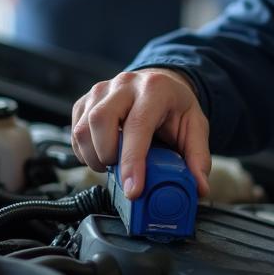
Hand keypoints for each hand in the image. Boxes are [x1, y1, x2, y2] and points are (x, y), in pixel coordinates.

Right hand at [71, 67, 210, 198]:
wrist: (161, 85)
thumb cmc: (175, 106)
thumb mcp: (195, 127)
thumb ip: (198, 158)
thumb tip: (199, 188)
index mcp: (155, 89)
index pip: (138, 125)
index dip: (132, 161)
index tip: (133, 189)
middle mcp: (125, 84)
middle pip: (101, 121)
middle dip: (108, 156)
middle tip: (121, 171)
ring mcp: (102, 90)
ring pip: (83, 127)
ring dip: (94, 156)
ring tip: (113, 163)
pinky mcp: (86, 100)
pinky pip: (74, 130)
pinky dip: (84, 151)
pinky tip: (102, 154)